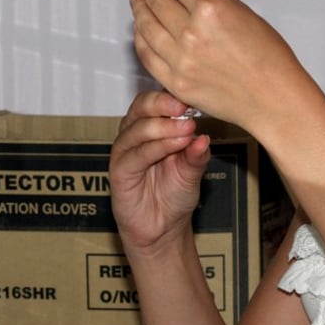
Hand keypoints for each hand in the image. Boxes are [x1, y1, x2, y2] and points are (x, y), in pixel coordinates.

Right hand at [109, 91, 210, 255]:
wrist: (164, 228)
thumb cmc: (175, 196)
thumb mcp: (193, 171)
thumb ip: (197, 154)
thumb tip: (204, 137)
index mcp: (152, 127)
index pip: (155, 100)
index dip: (171, 96)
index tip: (192, 99)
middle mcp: (136, 135)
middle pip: (141, 107)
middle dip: (163, 105)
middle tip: (186, 110)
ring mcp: (125, 153)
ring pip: (137, 129)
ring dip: (162, 127)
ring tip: (186, 130)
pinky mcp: (119, 172)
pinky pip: (134, 155)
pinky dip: (155, 148)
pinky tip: (175, 146)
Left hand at [130, 0, 303, 134]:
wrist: (271, 99)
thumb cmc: (267, 59)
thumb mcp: (243, 12)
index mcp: (210, 10)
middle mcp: (192, 34)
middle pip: (157, 3)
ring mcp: (181, 60)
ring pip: (147, 29)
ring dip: (139, 12)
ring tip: (137, 2)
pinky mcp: (176, 83)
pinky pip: (148, 57)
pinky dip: (140, 41)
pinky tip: (140, 32)